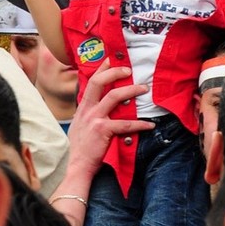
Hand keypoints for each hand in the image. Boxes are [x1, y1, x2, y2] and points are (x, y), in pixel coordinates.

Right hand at [68, 59, 154, 179]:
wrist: (75, 165)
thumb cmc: (79, 148)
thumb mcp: (79, 126)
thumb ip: (88, 114)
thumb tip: (98, 108)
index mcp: (83, 107)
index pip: (90, 82)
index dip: (101, 69)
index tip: (110, 60)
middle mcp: (87, 109)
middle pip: (99, 82)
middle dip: (115, 73)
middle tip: (129, 70)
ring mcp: (94, 118)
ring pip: (114, 97)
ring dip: (131, 90)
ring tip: (144, 89)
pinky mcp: (103, 130)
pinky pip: (125, 124)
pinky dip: (139, 124)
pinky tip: (150, 124)